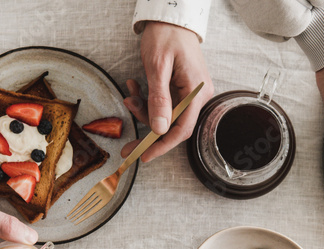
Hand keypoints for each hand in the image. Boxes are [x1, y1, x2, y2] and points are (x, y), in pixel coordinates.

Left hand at [122, 21, 213, 162]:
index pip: (181, 129)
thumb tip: (159, 129)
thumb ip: (159, 99)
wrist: (170, 17)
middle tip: (127, 146)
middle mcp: (197, 96)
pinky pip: (163, 104)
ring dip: (143, 110)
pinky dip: (147, 100)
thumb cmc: (166, 36)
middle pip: (172, 126)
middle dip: (148, 133)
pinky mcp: (180, 90)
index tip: (144, 156)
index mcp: (196, 92)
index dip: (162, 146)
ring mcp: (189, 93)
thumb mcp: (158, 67)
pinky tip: (135, 87)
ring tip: (129, 94)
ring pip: (164, 116)